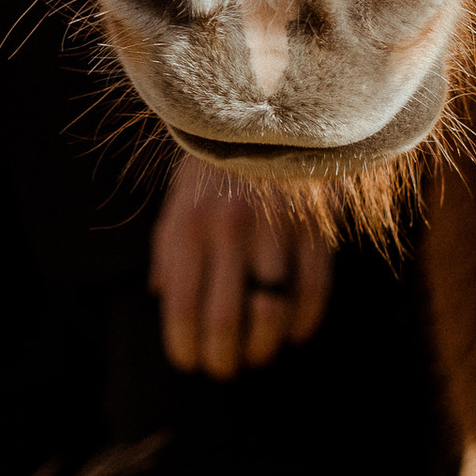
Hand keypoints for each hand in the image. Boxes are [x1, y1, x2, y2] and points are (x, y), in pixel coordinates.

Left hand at [150, 153, 332, 376]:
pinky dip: (304, 322)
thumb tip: (159, 296)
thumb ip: (168, 249)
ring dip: (263, 347)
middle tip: (224, 368)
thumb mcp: (177, 199)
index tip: (190, 363)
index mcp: (188, 226)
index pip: (182, 308)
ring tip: (257, 354)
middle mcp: (229, 231)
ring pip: (271, 314)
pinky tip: (294, 332)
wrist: (268, 107)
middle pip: (225, 322)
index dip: (185, 347)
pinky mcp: (316, 226)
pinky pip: (313, 291)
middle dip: (222, 359)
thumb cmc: (215, 163)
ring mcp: (276, 229)